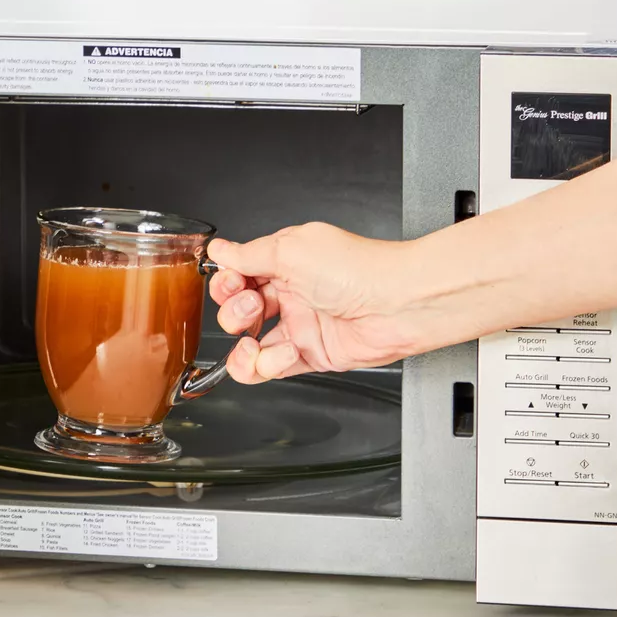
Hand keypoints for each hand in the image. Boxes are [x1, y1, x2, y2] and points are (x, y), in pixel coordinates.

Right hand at [208, 222, 418, 383]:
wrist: (398, 304)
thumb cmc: (357, 269)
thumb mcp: (290, 249)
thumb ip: (248, 254)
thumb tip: (219, 250)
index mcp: (285, 262)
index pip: (239, 274)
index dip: (227, 283)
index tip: (231, 284)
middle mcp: (291, 292)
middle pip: (239, 310)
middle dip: (233, 312)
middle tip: (250, 307)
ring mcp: (300, 325)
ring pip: (250, 345)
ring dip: (243, 348)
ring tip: (252, 341)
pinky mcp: (311, 354)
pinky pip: (273, 368)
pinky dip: (269, 365)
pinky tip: (284, 351)